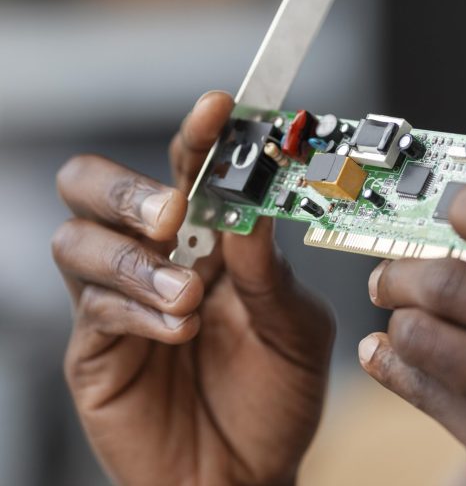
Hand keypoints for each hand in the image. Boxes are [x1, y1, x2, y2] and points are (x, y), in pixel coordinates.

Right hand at [52, 92, 334, 485]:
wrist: (248, 474)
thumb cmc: (275, 397)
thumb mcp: (295, 328)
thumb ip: (269, 271)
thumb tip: (249, 210)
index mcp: (209, 242)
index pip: (188, 171)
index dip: (197, 136)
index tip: (219, 108)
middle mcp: (157, 259)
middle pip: (95, 187)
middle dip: (128, 187)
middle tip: (172, 209)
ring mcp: (120, 302)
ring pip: (78, 242)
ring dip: (136, 260)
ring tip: (190, 293)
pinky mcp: (95, 349)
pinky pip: (94, 309)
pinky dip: (138, 310)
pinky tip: (181, 330)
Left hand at [358, 107, 465, 485]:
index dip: (464, 200)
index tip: (448, 209)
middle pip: (450, 278)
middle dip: (401, 267)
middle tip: (393, 268)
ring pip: (422, 335)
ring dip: (398, 315)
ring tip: (402, 310)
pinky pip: (421, 392)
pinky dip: (392, 364)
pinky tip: (393, 353)